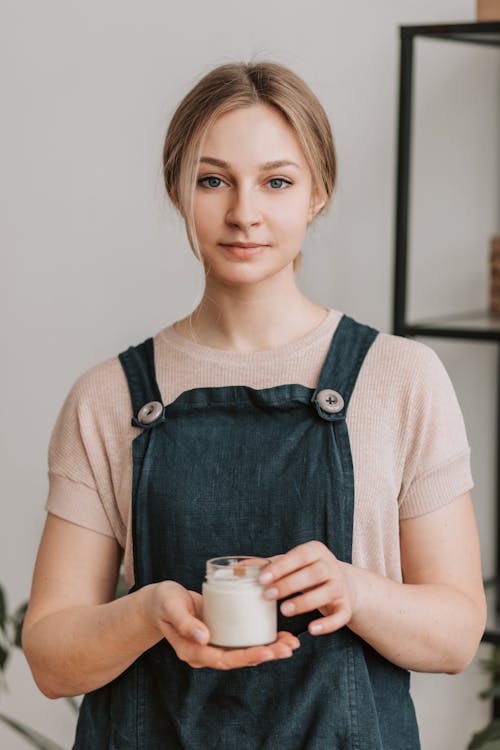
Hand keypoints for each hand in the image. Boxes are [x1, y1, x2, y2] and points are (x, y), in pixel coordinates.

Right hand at [141, 580, 299, 669]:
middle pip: (238, 659)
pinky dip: (260, 640)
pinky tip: (278, 636)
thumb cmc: (164, 601)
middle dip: (265, 654)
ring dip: (268, 650)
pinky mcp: (220, 636)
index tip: (268, 651)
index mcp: (192, 651)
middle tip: (289, 648)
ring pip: (243, 653)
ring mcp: (213, 646)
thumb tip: (203, 638)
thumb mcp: (172, 606)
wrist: (160, 602)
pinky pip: (242, 642)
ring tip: (290, 644)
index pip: (223, 659)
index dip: (247, 656)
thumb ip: (185, 622)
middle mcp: (205, 653)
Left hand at [258, 542, 357, 634]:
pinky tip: (311, 630)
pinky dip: (327, 624)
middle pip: (313, 573)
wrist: (342, 584)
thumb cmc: (306, 572)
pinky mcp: (346, 607)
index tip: (262, 578)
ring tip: (284, 611)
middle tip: (267, 595)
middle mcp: (331, 566)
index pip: (299, 556)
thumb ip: (266, 566)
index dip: (281, 566)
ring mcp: (341, 586)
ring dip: (305, 602)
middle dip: (289, 584)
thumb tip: (234, 569)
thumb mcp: (290, 564)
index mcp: (315, 551)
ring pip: (327, 593)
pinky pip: (341, 616)